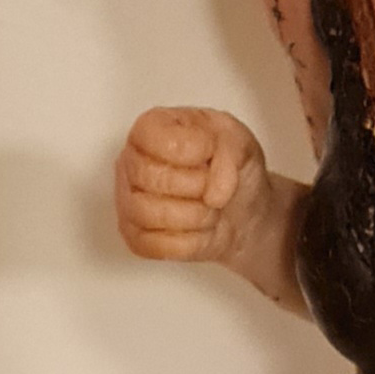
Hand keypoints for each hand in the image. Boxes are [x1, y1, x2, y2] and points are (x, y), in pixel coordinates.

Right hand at [115, 106, 271, 267]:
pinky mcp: (135, 237)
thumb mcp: (242, 142)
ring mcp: (129, 201)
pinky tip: (198, 229)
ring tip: (208, 207)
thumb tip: (213, 191)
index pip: (156, 138)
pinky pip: (153, 246)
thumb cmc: (234, 170)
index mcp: (152, 127)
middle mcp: (132, 162)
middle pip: (151, 177)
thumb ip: (229, 152)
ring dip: (196, 215)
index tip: (211, 152)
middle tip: (212, 185)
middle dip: (197, 185)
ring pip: (148, 214)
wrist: (245, 210)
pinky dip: (189, 242)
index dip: (193, 150)